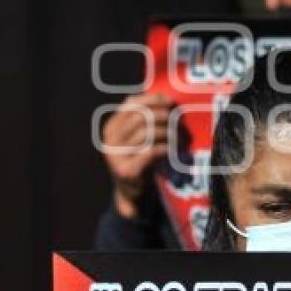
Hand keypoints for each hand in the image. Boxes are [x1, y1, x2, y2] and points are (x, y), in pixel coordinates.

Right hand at [101, 93, 173, 218]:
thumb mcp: (135, 138)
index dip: (152, 99)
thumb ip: (142, 119)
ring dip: (168, 132)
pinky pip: (151, 151)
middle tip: (178, 120)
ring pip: (147, 132)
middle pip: (140, 117)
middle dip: (163, 116)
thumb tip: (163, 97)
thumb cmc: (139, 159)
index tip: (171, 102)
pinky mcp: (127, 171)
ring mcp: (117, 156)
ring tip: (180, 137)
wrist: (132, 193)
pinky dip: (166, 147)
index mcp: (111, 127)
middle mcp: (110, 140)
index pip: (131, 104)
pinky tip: (174, 149)